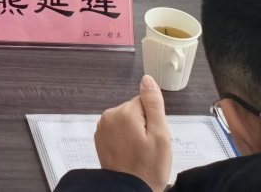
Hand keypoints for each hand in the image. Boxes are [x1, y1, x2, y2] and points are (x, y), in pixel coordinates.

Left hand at [94, 75, 173, 191]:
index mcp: (125, 112)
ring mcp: (103, 128)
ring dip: (134, 133)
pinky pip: (118, 131)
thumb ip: (154, 104)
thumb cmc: (148, 168)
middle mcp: (109, 116)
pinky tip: (129, 154)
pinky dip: (124, 140)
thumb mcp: (160, 135)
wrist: (129, 190)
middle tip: (148, 147)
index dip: (154, 119)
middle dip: (144, 125)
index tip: (153, 136)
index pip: (146, 102)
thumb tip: (147, 79)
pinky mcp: (100, 138)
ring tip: (139, 152)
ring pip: (127, 120)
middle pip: (135, 110)